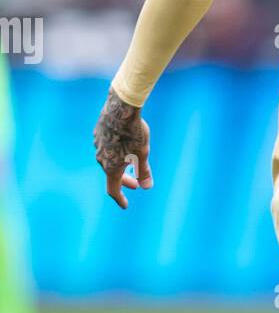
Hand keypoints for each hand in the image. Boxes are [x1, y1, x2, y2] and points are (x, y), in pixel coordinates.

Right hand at [93, 88, 152, 209]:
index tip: (125, 205)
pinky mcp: (97, 133)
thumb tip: (147, 187)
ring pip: (107, 160)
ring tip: (131, 163)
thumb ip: (144, 172)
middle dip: (124, 181)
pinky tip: (122, 144)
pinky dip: (114, 151)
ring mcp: (97, 145)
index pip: (113, 190)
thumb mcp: (143, 154)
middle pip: (111, 175)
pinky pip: (105, 147)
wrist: (120, 107)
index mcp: (111, 168)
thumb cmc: (134, 133)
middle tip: (136, 184)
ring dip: (119, 165)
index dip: (120, 199)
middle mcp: (101, 158)